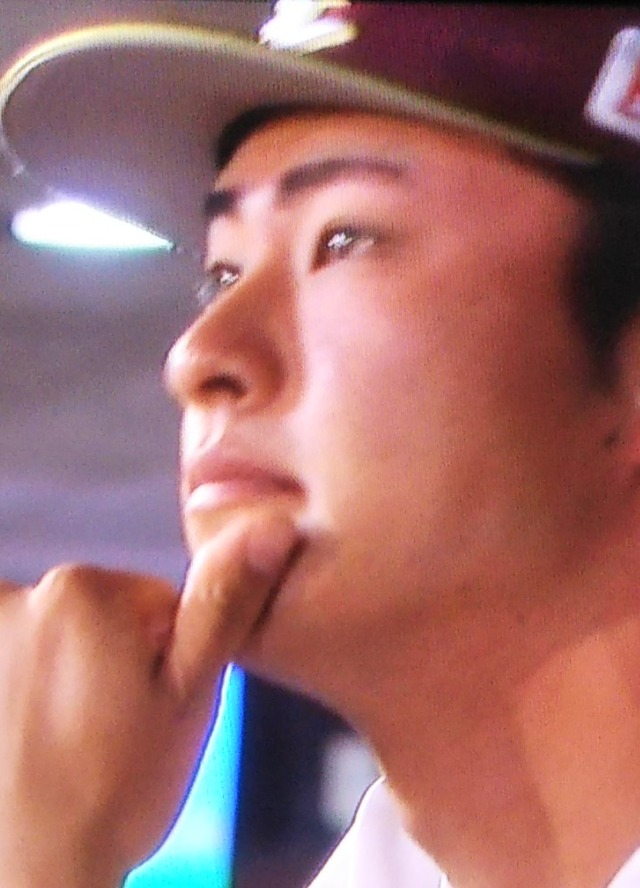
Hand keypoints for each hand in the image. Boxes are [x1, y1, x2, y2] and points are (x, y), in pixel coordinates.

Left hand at [0, 509, 296, 887]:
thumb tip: (270, 528)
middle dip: (113, 661)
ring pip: (55, 640)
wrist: (29, 873)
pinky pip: (19, 656)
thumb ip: (224, 603)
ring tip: (68, 739)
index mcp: (86, 593)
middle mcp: (20, 597)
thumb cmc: (113, 795)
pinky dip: (28, 686)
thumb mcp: (189, 697)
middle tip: (108, 730)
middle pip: (98, 614)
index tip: (146, 707)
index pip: (151, 601)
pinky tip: (30, 735)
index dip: (162, 656)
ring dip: (69, 676)